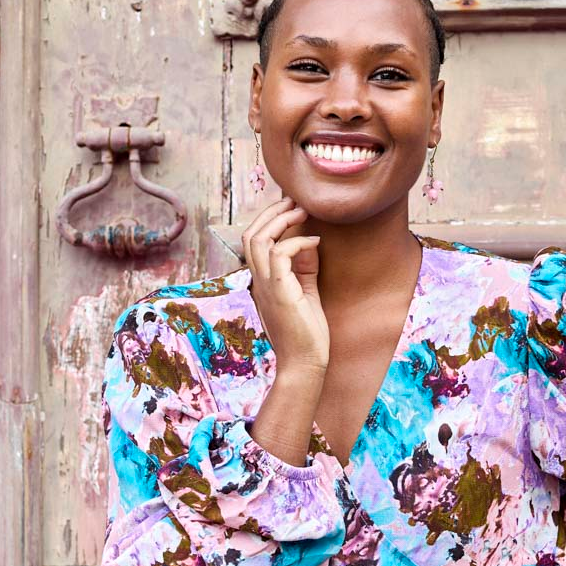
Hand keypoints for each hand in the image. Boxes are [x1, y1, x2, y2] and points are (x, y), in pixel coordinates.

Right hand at [242, 196, 328, 373]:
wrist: (304, 364)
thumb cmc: (307, 333)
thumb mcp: (306, 292)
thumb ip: (304, 267)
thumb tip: (309, 240)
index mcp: (262, 281)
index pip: (254, 242)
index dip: (270, 220)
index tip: (292, 208)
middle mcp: (259, 281)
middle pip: (250, 234)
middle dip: (272, 212)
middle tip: (295, 201)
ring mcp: (266, 287)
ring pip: (257, 240)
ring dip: (280, 220)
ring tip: (301, 211)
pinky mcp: (280, 293)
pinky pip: (279, 255)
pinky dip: (297, 242)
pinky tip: (315, 242)